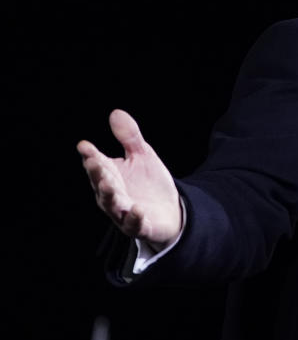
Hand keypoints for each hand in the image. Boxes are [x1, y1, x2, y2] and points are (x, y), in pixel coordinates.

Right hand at [77, 109, 181, 248]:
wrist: (171, 211)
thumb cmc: (149, 183)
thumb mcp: (142, 156)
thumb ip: (129, 138)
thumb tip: (116, 112)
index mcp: (110, 177)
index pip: (97, 165)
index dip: (90, 156)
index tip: (85, 146)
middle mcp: (112, 195)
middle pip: (101, 184)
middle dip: (97, 174)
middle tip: (94, 162)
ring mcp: (124, 212)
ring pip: (113, 205)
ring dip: (109, 195)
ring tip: (109, 184)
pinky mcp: (140, 226)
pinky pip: (134, 224)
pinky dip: (134, 218)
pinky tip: (137, 209)